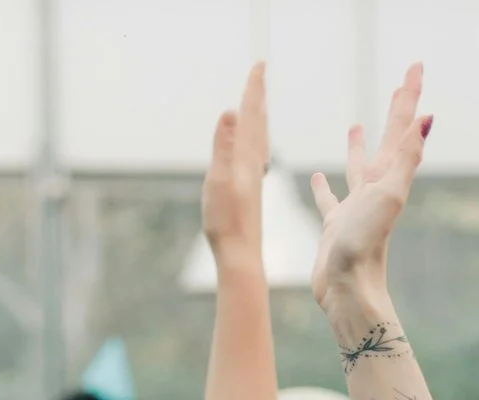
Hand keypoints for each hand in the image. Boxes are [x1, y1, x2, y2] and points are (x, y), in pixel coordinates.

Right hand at [202, 63, 269, 262]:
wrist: (241, 256)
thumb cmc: (226, 222)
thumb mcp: (219, 180)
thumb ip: (224, 146)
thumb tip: (231, 112)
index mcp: (246, 158)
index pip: (251, 115)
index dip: (253, 89)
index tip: (260, 64)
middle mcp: (253, 165)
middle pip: (257, 124)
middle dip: (256, 98)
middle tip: (259, 75)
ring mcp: (252, 180)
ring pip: (257, 141)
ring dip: (256, 119)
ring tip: (258, 106)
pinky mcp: (249, 193)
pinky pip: (254, 158)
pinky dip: (254, 144)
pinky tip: (254, 152)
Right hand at [309, 64, 427, 309]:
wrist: (348, 288)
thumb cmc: (367, 243)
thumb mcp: (389, 193)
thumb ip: (407, 156)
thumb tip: (428, 118)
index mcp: (388, 176)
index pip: (402, 128)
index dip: (409, 96)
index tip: (416, 66)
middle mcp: (376, 188)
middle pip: (387, 140)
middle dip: (395, 112)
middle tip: (400, 85)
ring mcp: (355, 206)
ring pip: (358, 167)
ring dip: (359, 146)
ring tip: (356, 125)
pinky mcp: (335, 225)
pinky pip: (329, 198)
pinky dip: (325, 186)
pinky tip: (319, 175)